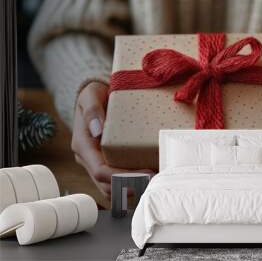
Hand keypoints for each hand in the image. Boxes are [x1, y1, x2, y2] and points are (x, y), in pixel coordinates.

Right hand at [71, 82, 153, 198]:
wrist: (94, 96)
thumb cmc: (94, 94)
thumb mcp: (91, 95)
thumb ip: (92, 110)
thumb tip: (98, 131)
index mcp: (83, 145)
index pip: (100, 171)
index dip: (122, 177)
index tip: (146, 174)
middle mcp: (87, 158)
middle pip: (106, 185)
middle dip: (131, 187)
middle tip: (156, 181)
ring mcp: (96, 162)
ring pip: (111, 188)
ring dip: (131, 190)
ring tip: (154, 182)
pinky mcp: (105, 162)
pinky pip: (115, 182)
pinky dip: (130, 185)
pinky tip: (148, 179)